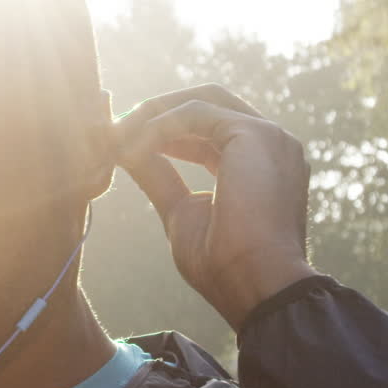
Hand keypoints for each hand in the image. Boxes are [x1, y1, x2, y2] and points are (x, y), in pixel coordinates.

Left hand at [114, 84, 317, 330]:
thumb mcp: (181, 212)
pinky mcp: (254, 133)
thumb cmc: (224, 265)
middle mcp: (271, 144)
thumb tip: (128, 153)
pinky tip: (134, 147)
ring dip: (154, 116)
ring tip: (117, 138)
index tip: (125, 143)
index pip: (210, 131)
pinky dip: (159, 125)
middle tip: (116, 132)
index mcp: (261, 164)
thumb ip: (160, 178)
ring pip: (201, 101)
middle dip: (158, 113)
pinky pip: (194, 112)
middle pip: (209, 103)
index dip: (166, 133)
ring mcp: (268, 135)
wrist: (256, 286)